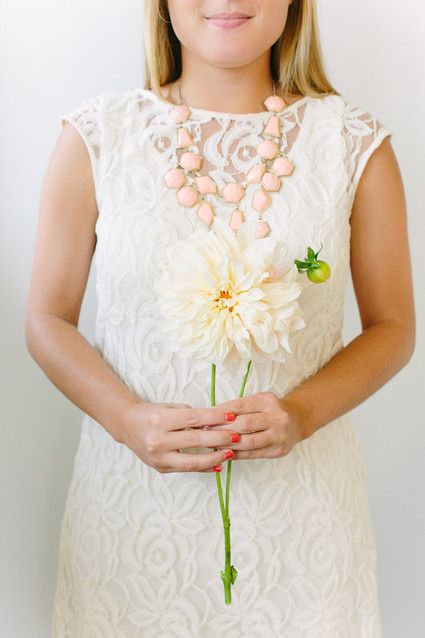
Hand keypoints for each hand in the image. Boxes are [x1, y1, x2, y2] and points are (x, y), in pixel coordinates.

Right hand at [121, 401, 238, 473]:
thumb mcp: (170, 408)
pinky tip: (218, 465)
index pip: (193, 419)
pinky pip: (186, 469)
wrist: (128, 426)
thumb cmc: (152, 414)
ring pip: (191, 462)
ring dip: (214, 458)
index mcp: (160, 420)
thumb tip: (218, 423)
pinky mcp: (160, 468)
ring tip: (229, 453)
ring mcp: (158, 457)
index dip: (214, 418)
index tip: (231, 417)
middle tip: (236, 436)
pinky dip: (203, 468)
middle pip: (195, 440)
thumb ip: (192, 416)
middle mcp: (157, 440)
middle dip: (219, 438)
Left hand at [212, 392, 302, 459]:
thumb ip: (238, 407)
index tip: (204, 417)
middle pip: (243, 424)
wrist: (297, 421)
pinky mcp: (278, 451)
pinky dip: (236, 454)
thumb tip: (210, 414)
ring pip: (247, 442)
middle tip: (204, 431)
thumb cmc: (270, 410)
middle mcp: (276, 417)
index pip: (239, 406)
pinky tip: (223, 453)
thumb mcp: (258, 401)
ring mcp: (279, 435)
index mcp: (268, 400)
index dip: (220, 413)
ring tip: (211, 444)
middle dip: (221, 429)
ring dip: (226, 444)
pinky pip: (252, 454)